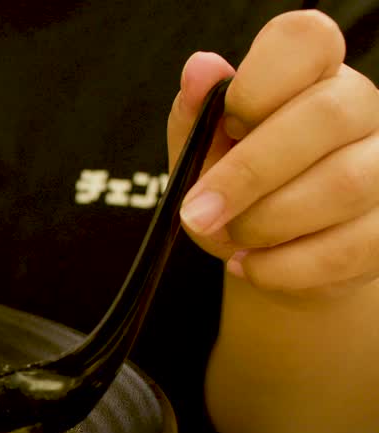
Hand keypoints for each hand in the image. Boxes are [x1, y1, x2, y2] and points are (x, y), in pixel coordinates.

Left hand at [166, 10, 378, 300]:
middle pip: (326, 116)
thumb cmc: (235, 188)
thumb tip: (200, 69)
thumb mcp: (202, 152)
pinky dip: (284, 267)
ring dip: (266, 224)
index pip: (305, 40)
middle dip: (248, 174)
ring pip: (343, 185)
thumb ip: (196, 114)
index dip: (258, 84)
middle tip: (198, 213)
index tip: (226, 125)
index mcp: (310, 72)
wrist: (269, 253)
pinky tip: (253, 264)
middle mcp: (361, 107)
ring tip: (232, 238)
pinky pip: (349, 248)